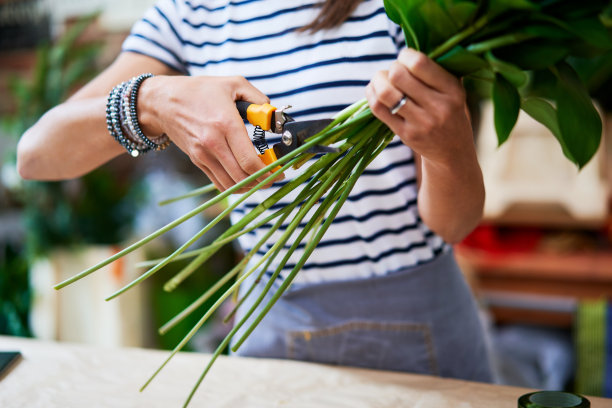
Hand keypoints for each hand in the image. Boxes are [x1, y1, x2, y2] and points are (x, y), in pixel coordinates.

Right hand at [139, 75, 282, 192]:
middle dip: (263, 181)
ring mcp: (203, 155)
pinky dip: (235, 186)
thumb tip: (272, 114)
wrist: (162, 101)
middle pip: (243, 177)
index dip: (269, 171)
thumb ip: (258, 98)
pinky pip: (219, 183)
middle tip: (275, 177)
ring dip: (250, 186)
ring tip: (262, 179)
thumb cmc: (199, 90)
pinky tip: (245, 181)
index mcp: (225, 124)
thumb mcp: (232, 83)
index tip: (280, 171)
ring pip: (231, 184)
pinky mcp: (197, 161)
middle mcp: (213, 143)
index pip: (249, 161)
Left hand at [365, 48, 473, 167]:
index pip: (419, 63)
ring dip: (377, 81)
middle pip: (398, 76)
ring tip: (382, 81)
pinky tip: (374, 92)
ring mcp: (421, 123)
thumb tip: (406, 51)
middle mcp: (438, 107)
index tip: (405, 58)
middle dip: (391, 68)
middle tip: (394, 72)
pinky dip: (371, 95)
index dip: (405, 55)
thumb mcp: (454, 90)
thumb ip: (436, 70)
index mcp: (452, 90)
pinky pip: (379, 109)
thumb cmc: (450, 112)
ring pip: (385, 93)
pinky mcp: (405, 134)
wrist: (452, 151)